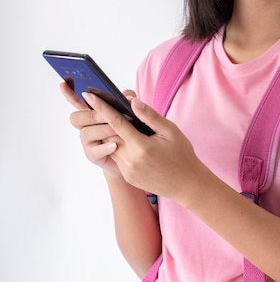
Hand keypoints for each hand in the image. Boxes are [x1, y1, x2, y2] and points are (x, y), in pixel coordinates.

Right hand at [60, 81, 129, 172]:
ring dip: (103, 129)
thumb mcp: (131, 111)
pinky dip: (104, 148)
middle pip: (77, 117)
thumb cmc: (130, 130)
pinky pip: (94, 151)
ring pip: (86, 132)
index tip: (64, 82)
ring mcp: (88, 141)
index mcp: (92, 112)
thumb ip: (127, 99)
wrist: (135, 155)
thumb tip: (127, 97)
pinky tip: (114, 145)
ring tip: (118, 130)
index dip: (69, 92)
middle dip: (94, 114)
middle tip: (109, 114)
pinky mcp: (94, 155)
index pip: (77, 101)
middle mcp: (86, 126)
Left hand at [81, 91, 206, 201]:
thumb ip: (149, 116)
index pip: (115, 122)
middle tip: (111, 109)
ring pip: (112, 146)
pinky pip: (118, 158)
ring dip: (114, 135)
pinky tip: (134, 144)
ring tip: (125, 127)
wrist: (186, 184)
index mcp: (141, 147)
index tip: (90, 96)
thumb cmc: (181, 155)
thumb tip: (132, 102)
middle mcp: (130, 160)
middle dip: (107, 121)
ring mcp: (127, 171)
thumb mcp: (171, 131)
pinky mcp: (128, 177)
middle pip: (109, 135)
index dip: (102, 108)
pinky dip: (121, 148)